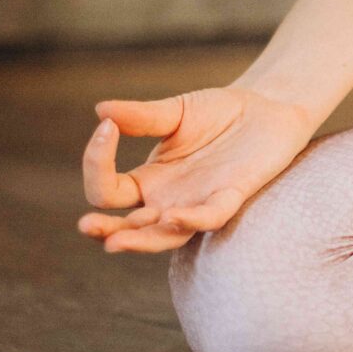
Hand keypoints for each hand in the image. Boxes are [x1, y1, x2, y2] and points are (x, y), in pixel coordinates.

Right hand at [78, 86, 313, 252]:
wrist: (266, 110)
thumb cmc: (220, 114)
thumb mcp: (175, 111)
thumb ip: (142, 116)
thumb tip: (100, 110)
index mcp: (148, 180)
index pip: (107, 190)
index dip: (97, 163)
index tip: (106, 128)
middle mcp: (168, 200)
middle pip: (129, 226)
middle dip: (105, 229)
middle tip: (86, 226)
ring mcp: (198, 203)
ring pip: (164, 236)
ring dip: (140, 240)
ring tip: (114, 242)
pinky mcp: (231, 197)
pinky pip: (210, 217)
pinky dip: (192, 220)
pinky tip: (172, 216)